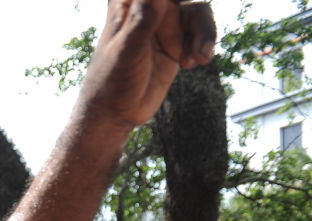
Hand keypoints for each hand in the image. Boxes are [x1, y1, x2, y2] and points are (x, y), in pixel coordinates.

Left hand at [79, 0, 215, 131]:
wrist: (115, 113)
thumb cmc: (112, 81)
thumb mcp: (127, 50)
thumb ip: (142, 20)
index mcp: (127, 3)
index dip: (171, 3)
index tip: (183, 11)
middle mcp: (146, 8)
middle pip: (184, 1)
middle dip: (199, 21)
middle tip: (200, 51)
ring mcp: (162, 24)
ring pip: (196, 13)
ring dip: (205, 33)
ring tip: (200, 59)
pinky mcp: (174, 41)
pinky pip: (199, 32)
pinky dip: (203, 44)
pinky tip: (195, 63)